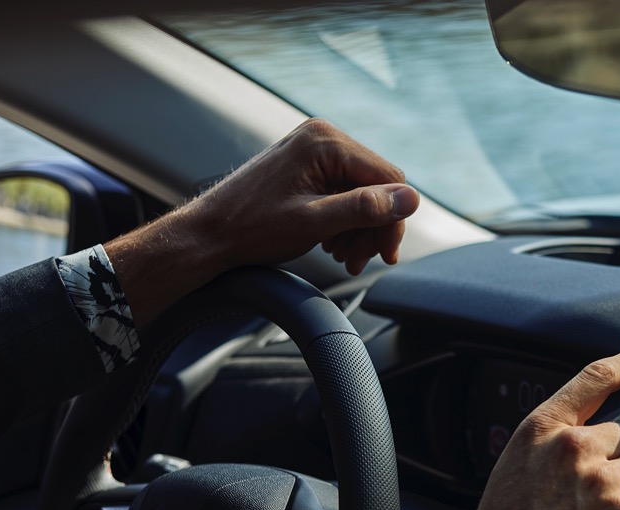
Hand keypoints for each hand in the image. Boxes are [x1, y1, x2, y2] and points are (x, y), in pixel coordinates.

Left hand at [104, 118, 420, 324]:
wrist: (208, 234)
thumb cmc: (251, 228)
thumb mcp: (313, 223)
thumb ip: (363, 209)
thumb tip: (411, 200)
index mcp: (325, 141)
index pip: (388, 179)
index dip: (392, 220)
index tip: (385, 255)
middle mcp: (322, 138)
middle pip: (376, 187)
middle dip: (373, 228)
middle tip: (361, 262)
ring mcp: (314, 151)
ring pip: (362, 194)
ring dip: (360, 230)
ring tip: (343, 258)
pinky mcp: (307, 167)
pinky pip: (343, 193)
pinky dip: (344, 223)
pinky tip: (333, 246)